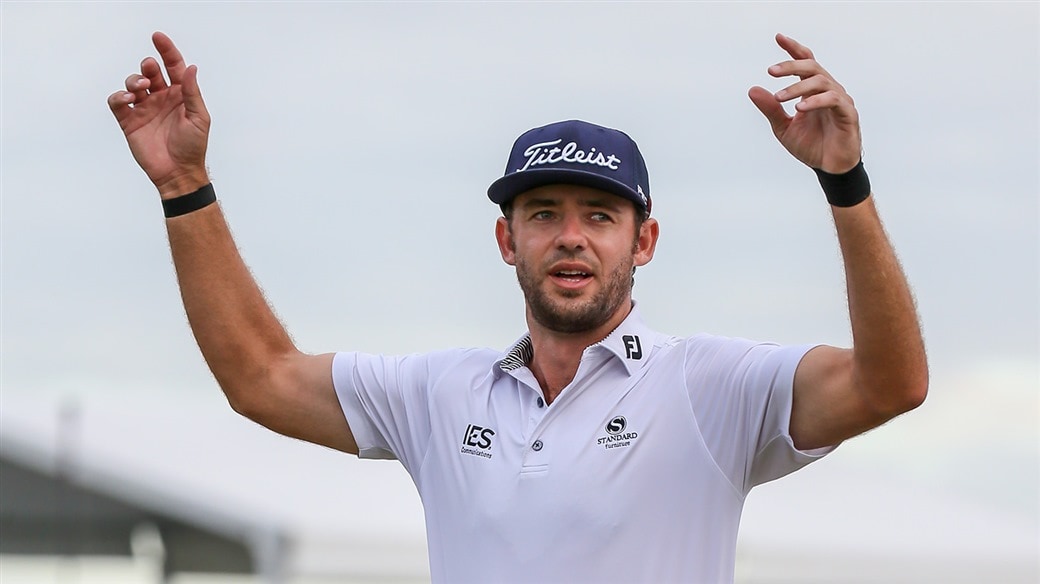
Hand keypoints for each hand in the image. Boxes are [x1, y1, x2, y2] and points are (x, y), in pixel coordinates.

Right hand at [108, 32, 210, 197]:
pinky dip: (119, 96)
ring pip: (133, 83)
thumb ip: (192, 92)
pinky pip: (118, 102)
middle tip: (149, 71)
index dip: (166, 50)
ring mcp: (145, 109)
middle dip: (148, 66)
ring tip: (139, 89)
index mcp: (180, 95)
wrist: (178, 173)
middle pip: (151, 71)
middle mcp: (162, 98)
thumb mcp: (199, 118)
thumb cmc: (193, 147)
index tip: (158, 37)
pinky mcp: (130, 121)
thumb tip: (190, 67)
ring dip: (134, 80)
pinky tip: (128, 100)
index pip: (173, 66)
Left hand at [748, 34, 861, 173]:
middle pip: (812, 67)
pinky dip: (815, 101)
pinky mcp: (848, 114)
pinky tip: (800, 108)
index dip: (793, 49)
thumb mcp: (783, 128)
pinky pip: (834, 100)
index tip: (778, 38)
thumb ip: (770, 108)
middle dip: (791, 65)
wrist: (828, 168)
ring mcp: (840, 100)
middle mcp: (828, 90)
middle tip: (771, 71)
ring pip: (821, 81)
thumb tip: (752, 89)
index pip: (805, 62)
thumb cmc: (811, 146)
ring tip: (780, 97)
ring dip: (797, 88)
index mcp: (813, 91)